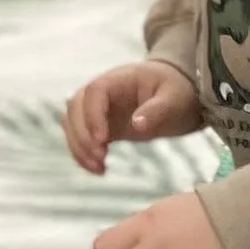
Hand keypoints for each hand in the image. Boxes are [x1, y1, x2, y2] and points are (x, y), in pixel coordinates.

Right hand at [63, 59, 204, 176]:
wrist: (178, 92)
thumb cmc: (178, 91)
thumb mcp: (175, 100)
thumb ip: (156, 111)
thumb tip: (136, 125)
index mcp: (119, 78)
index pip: (94, 91)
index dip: (93, 115)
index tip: (103, 140)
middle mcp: (102, 91)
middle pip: (75, 106)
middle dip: (81, 134)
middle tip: (100, 158)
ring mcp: (98, 107)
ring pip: (72, 122)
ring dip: (78, 146)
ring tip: (98, 168)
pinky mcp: (100, 124)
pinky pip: (80, 136)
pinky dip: (82, 153)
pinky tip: (98, 169)